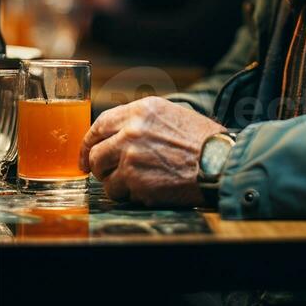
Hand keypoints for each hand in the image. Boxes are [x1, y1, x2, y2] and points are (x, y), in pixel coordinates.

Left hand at [80, 97, 225, 206]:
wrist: (218, 162)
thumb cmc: (199, 141)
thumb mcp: (170, 114)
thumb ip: (140, 121)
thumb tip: (115, 134)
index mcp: (141, 110)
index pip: (100, 123)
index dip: (89, 142)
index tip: (87, 153)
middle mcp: (132, 130)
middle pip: (96, 152)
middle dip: (98, 166)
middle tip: (105, 173)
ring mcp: (131, 156)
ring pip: (103, 175)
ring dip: (115, 182)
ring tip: (137, 181)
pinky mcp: (135, 181)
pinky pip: (118, 192)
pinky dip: (129, 195)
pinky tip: (148, 189)